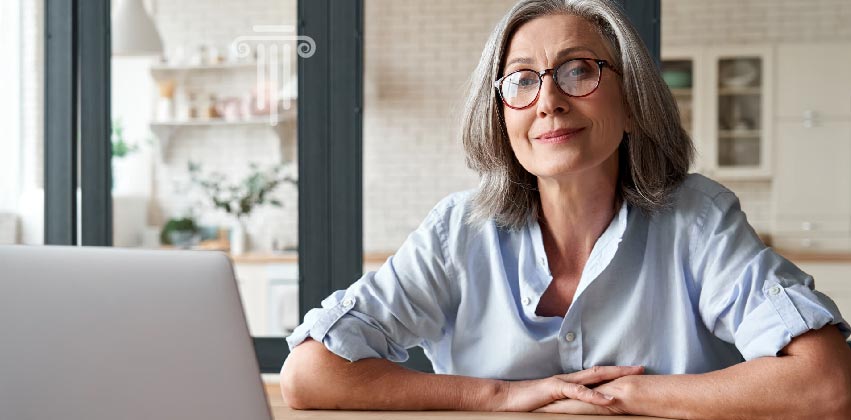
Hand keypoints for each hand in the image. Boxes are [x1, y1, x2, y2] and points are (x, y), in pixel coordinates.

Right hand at [493, 365, 643, 411]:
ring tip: (631, 379)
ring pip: (593, 378)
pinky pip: (578, 392)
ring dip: (614, 377)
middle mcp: (568, 379)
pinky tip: (608, 398)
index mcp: (569, 382)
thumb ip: (567, 403)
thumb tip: (582, 408)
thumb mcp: (553, 403)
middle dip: (621, 370)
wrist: (506, 398)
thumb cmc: (528, 403)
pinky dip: (595, 395)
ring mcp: (562, 382)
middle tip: (642, 369)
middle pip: (600, 371)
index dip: (615, 374)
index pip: (596, 375)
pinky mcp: (555, 389)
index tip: (632, 374)